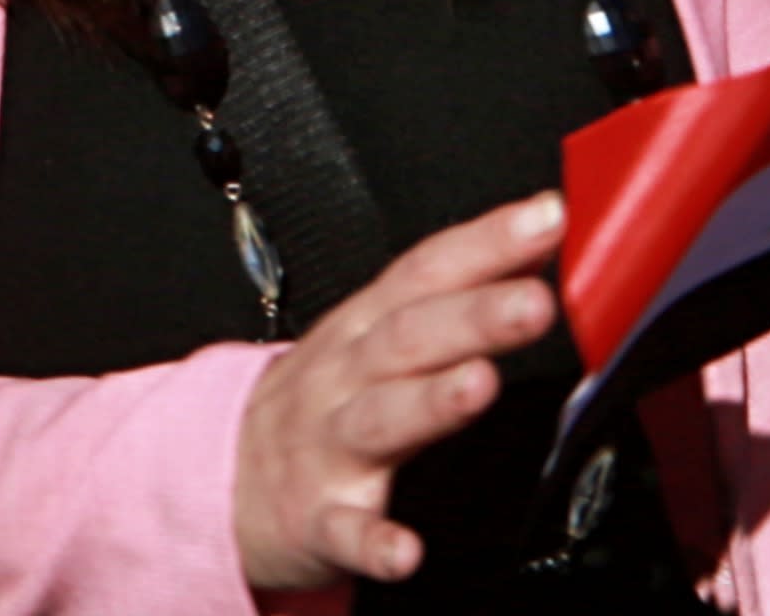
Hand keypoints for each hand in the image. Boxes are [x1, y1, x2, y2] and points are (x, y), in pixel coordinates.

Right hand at [228, 192, 567, 592]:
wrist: (223, 476)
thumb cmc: (318, 404)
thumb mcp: (370, 337)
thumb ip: (448, 303)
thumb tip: (533, 267)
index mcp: (364, 329)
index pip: (426, 270)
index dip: (486, 241)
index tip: (546, 219)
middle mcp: (346, 378)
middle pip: (410, 337)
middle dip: (473, 316)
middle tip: (535, 303)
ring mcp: (328, 447)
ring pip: (380, 420)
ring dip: (430, 401)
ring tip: (480, 386)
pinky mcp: (316, 519)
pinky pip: (346, 532)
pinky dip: (374, 541)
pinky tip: (406, 550)